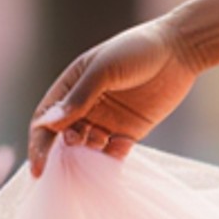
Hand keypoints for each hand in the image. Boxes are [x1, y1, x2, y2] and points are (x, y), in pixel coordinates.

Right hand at [29, 18, 200, 178]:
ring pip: (88, 149)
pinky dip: (111, 158)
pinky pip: (114, 154)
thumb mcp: (104, 70)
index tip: (38, 167)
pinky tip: (119, 147)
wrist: (180, 51)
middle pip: (63, 138)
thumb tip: (49, 124)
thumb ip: (79, 97)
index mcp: (70, 87)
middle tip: (74, 150)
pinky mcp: (130, 132)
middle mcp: (85, 107)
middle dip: (63, 151)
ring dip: (88, 152)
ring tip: (101, 139)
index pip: (45, 120)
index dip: (39, 143)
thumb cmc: (137, 51)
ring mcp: (107, 121)